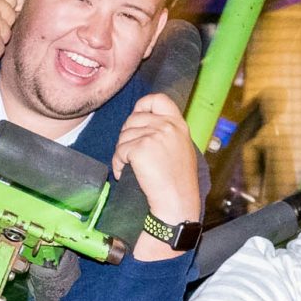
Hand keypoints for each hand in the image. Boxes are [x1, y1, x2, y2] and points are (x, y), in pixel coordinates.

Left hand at [114, 93, 204, 258]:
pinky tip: (127, 174)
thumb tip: (141, 122)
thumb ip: (166, 131)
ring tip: (133, 167)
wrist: (177, 201)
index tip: (138, 117)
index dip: (143, 106)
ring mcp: (153, 136)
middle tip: (133, 154)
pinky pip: (118, 151)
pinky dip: (118, 164)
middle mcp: (167, 126)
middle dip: (128, 135)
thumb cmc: (179, 181)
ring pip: (123, 136)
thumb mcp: (181, 148)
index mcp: (178, 124)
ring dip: (122, 153)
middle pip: (133, 118)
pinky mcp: (140, 148)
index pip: (157, 99)